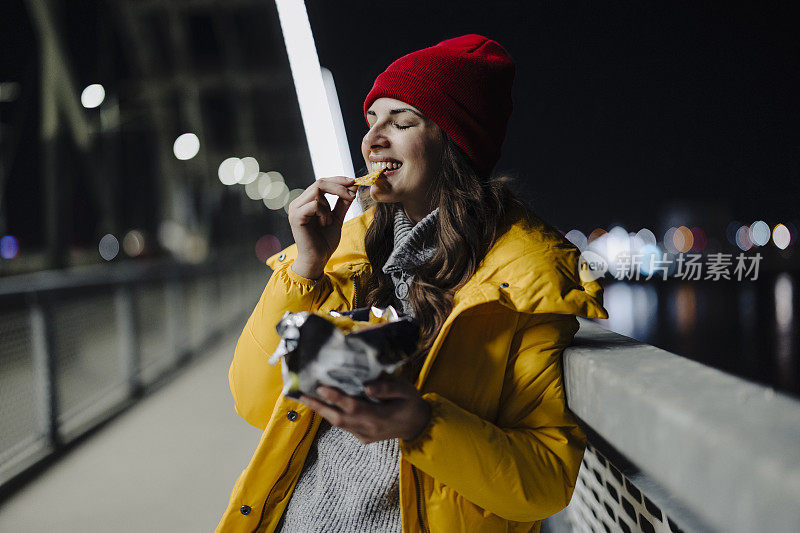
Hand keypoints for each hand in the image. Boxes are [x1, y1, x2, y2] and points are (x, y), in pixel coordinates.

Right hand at [287, 176, 357, 278]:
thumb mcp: (337, 218)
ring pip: (317, 191)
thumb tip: (353, 186)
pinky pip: (314, 204)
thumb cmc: (325, 241)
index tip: (354, 182)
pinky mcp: (296, 216)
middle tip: (352, 193)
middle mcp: (299, 202)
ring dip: (329, 206)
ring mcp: (296, 209)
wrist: (318, 259)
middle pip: (319, 182)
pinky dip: (324, 213)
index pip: (322, 182)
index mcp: (307, 201)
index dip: (338, 180)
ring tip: (329, 221)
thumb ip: (343, 202)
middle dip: (339, 186)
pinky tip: (324, 224)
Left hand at [297, 375, 431, 443]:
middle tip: (301, 394)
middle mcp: (368, 429)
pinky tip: (324, 404)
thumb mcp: (406, 391)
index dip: (336, 398)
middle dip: (319, 407)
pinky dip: (332, 415)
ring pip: (338, 424)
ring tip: (306, 397)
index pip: (353, 407)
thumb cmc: (411, 403)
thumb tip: (366, 386)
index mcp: (380, 417)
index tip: (321, 387)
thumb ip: (388, 388)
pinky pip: (344, 426)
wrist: (418, 426)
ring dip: (322, 411)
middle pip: (339, 419)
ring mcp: (364, 435)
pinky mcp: (363, 437)